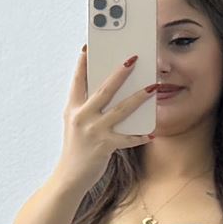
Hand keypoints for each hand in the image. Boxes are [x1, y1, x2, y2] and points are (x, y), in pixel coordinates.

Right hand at [55, 46, 156, 191]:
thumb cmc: (76, 148)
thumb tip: (108, 90)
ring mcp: (93, 131)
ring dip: (138, 97)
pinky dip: (139, 135)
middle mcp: (82, 116)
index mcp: (73, 108)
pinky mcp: (104, 146)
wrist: (69, 177)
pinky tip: (151, 132)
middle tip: (133, 58)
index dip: (84, 62)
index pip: (78, 80)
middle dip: (120, 73)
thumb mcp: (75, 123)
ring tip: (153, 87)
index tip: (90, 46)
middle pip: (104, 90)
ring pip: (120, 110)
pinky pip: (127, 138)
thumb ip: (87, 107)